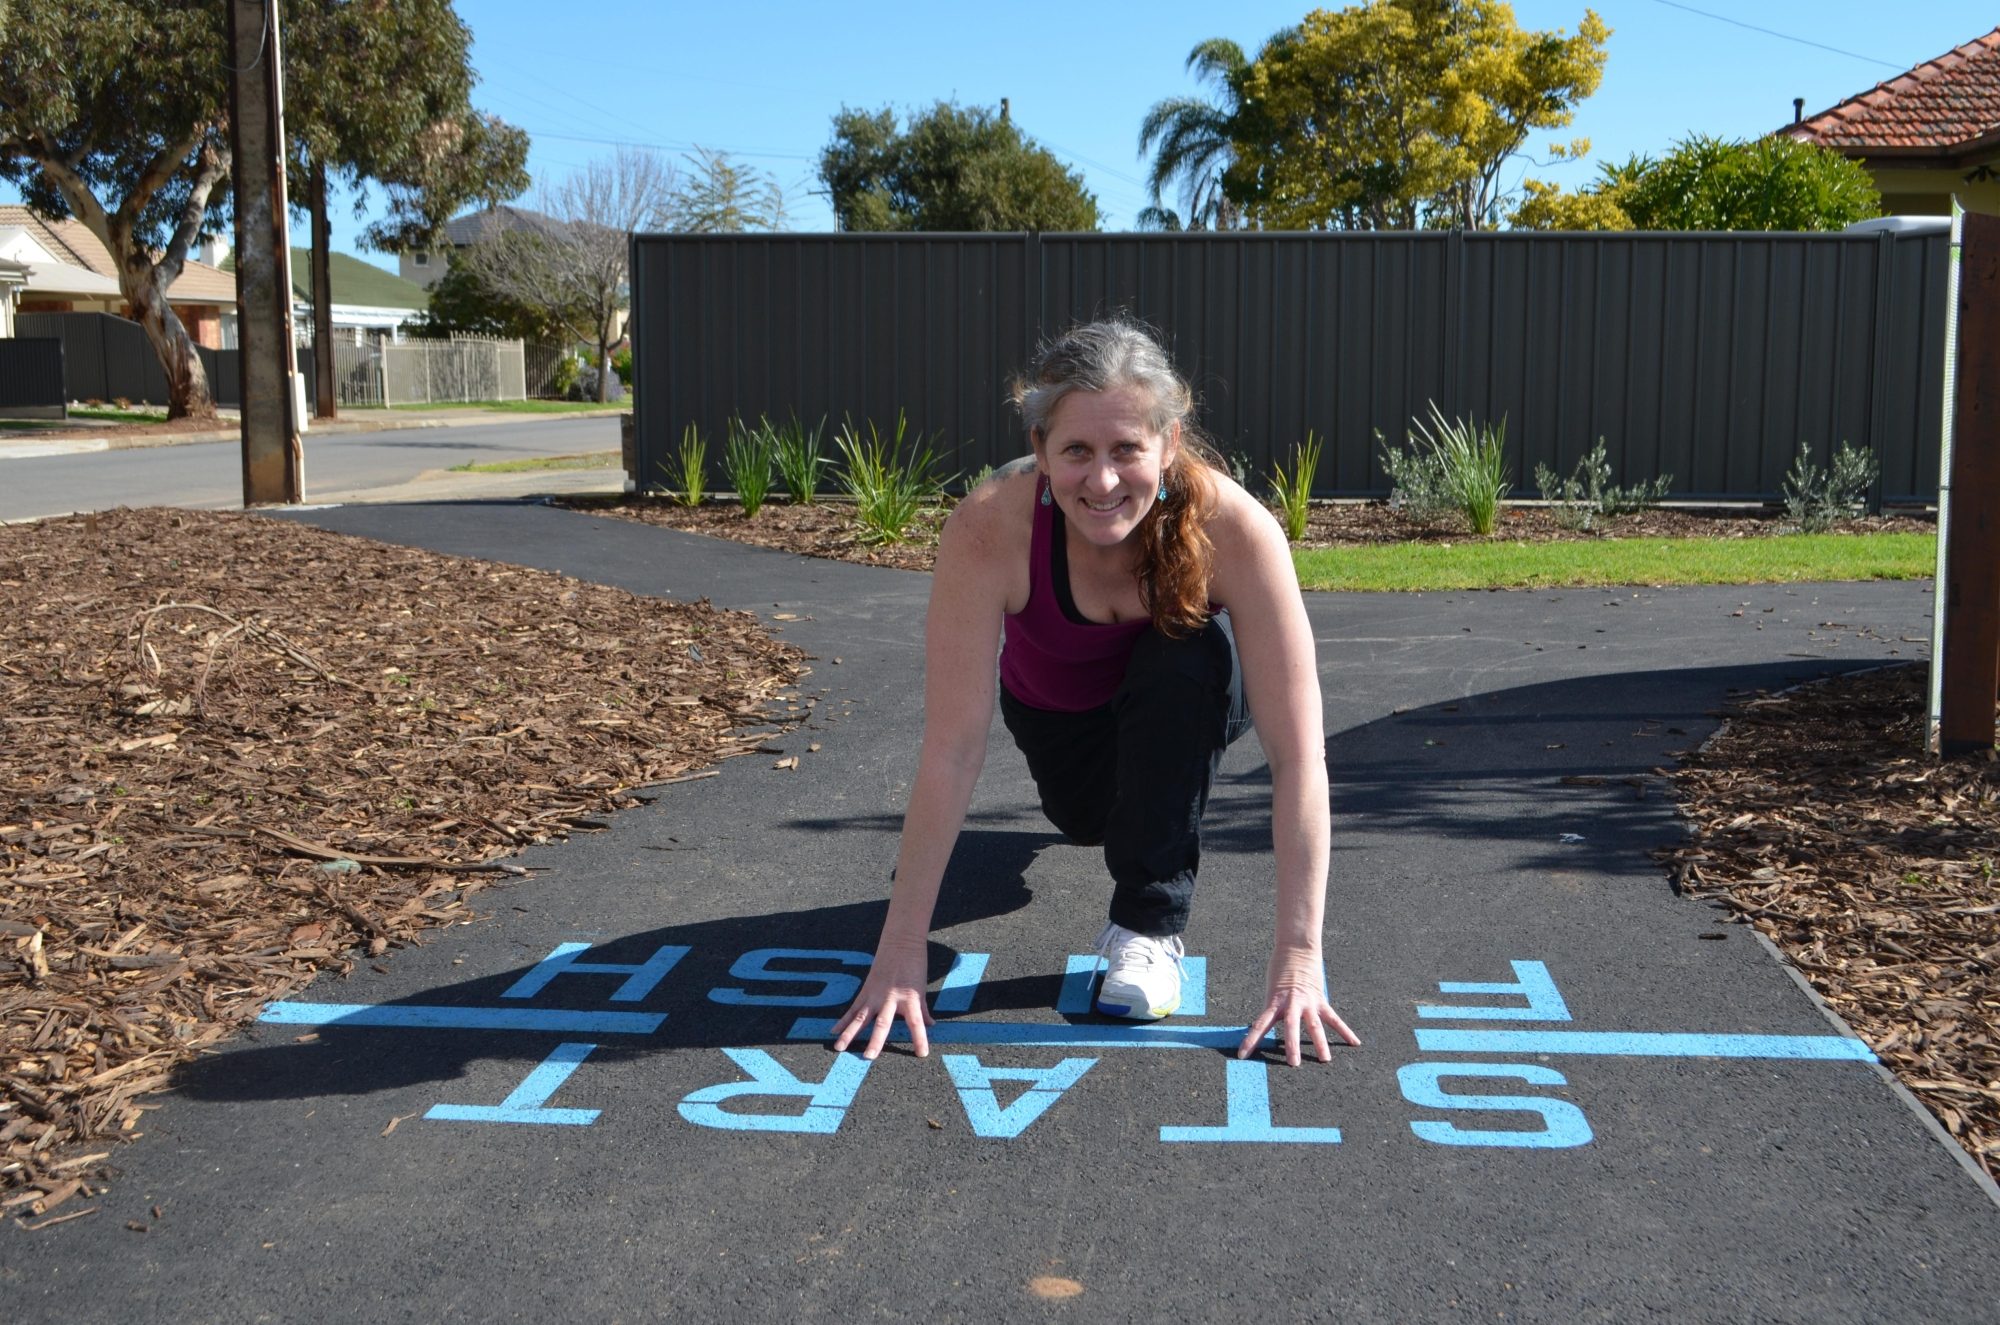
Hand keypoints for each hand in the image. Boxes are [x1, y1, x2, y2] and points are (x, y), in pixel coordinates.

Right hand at [829, 939, 934, 1058]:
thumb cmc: (915, 965)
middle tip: (869, 1057)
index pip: (916, 1023)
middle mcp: (890, 999)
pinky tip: (834, 1031)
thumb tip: (930, 1025)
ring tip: (839, 1048)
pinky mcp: (865, 990)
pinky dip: (843, 1020)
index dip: (920, 1039)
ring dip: (850, 1034)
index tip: (922, 1054)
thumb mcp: (921, 988)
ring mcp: (875, 995)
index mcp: (909, 998)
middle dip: (876, 1041)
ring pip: (861, 1018)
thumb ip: (923, 1009)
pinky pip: (853, 1008)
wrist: (901, 942)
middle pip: (882, 1023)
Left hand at [1236, 975, 1360, 1065]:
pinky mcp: (1321, 1000)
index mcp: (1274, 1002)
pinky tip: (1355, 1043)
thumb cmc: (1280, 970)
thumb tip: (1266, 1029)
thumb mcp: (1271, 991)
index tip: (1242, 1056)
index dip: (1250, 1041)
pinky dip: (1345, 1031)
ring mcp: (1308, 1002)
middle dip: (1292, 1045)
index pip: (1260, 1025)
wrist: (1296, 948)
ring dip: (1320, 1044)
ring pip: (1315, 1026)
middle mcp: (1291, 1004)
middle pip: (1292, 1027)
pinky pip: (1334, 1018)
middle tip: (1293, 1063)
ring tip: (1325, 1059)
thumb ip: (1273, 1010)